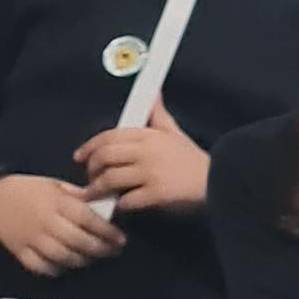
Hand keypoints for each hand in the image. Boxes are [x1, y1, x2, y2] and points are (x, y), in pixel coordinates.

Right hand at [0, 172, 123, 278]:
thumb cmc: (28, 189)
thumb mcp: (55, 185)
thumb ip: (78, 197)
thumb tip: (103, 207)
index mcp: (57, 203)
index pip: (89, 219)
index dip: (108, 232)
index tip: (120, 238)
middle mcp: (46, 222)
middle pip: (79, 241)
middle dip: (100, 249)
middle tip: (112, 251)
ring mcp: (32, 239)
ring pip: (63, 257)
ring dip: (82, 261)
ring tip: (92, 258)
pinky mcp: (20, 252)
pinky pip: (42, 267)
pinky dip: (56, 269)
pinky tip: (66, 265)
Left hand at [75, 100, 207, 216]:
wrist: (219, 181)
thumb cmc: (192, 159)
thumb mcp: (173, 132)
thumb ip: (157, 114)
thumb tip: (152, 91)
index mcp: (148, 135)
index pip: (108, 137)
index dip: (89, 147)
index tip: (79, 157)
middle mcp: (146, 151)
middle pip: (104, 157)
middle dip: (91, 170)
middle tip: (89, 179)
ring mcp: (150, 173)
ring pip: (110, 179)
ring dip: (98, 190)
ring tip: (96, 195)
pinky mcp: (156, 194)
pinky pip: (126, 200)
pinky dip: (118, 205)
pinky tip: (118, 207)